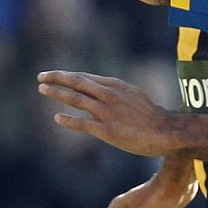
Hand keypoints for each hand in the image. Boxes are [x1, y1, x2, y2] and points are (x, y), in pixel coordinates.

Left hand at [38, 70, 181, 157]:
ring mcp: (107, 112)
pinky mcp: (107, 130)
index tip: (54, 75)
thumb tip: (101, 92)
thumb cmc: (152, 116)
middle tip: (41, 77)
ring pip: (76, 99)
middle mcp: (108, 95)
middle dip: (57, 78)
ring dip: (57, 93)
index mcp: (115, 86)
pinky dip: (68, 120)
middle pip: (77, 82)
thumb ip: (116, 93)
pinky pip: (82, 123)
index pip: (85, 78)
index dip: (67, 75)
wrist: (166, 132)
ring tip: (42, 89)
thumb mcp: (134, 96)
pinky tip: (57, 118)